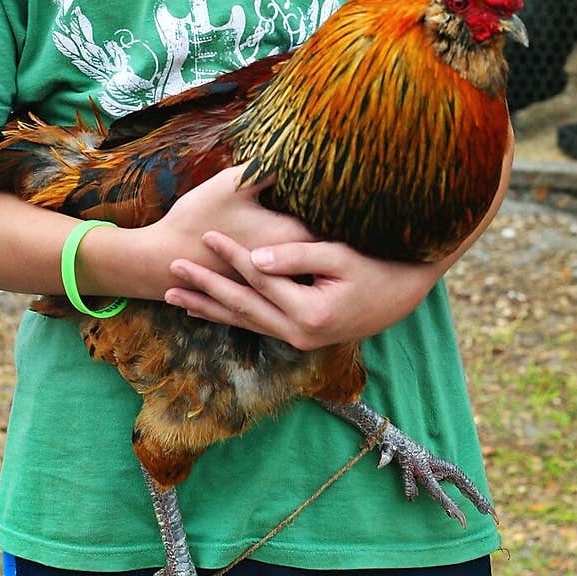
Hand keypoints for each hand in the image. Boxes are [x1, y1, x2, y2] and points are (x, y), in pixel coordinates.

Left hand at [163, 232, 444, 349]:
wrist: (406, 294)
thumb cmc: (378, 266)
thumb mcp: (341, 256)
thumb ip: (296, 257)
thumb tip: (255, 257)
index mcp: (309, 313)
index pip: (259, 279)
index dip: (230, 256)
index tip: (205, 235)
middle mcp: (299, 334)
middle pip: (241, 307)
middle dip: (204, 288)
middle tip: (170, 271)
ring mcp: (298, 339)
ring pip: (243, 322)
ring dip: (208, 307)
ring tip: (173, 296)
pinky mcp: (299, 336)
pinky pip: (255, 326)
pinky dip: (229, 317)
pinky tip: (206, 311)